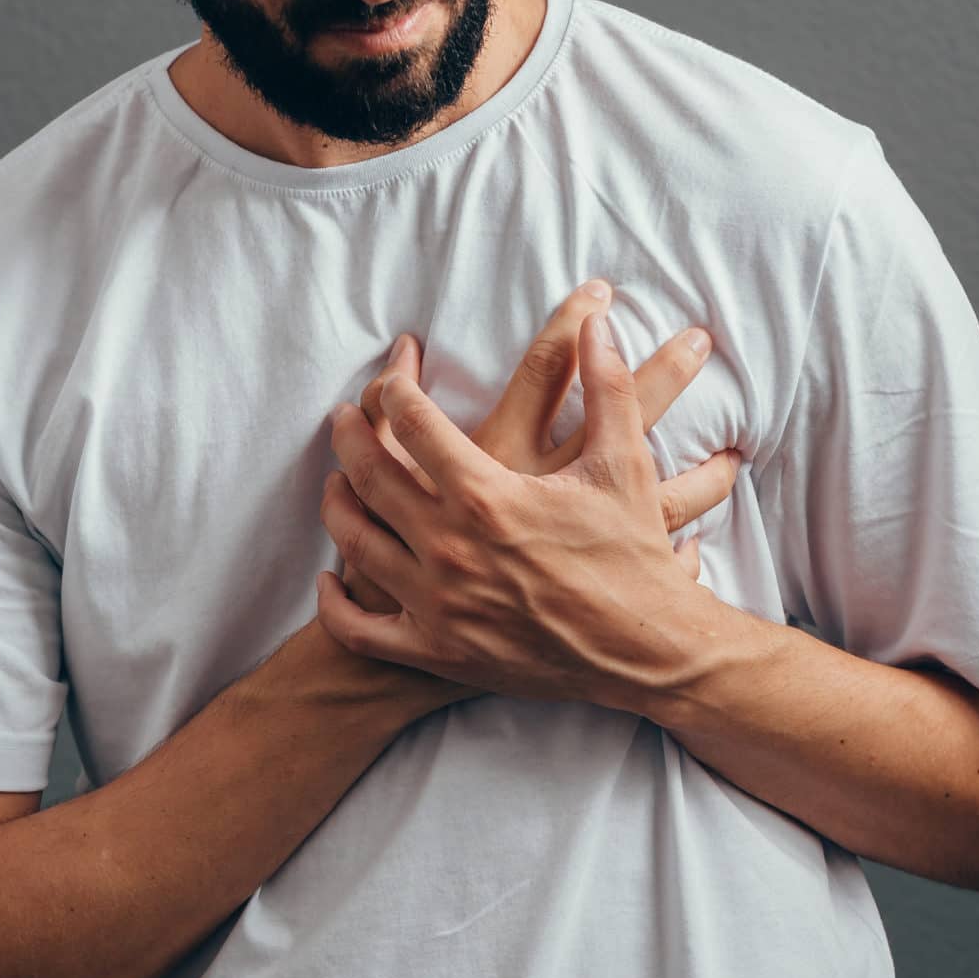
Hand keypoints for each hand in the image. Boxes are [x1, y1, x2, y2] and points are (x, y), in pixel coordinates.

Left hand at [319, 288, 739, 708]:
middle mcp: (449, 548)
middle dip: (350, 438)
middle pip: (371, 476)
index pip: (416, 426)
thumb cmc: (634, 556)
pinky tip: (331, 581)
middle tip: (340, 418)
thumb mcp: (623, 464)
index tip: (390, 382)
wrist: (646, 654)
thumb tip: (599, 323)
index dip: (396, 394)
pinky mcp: (437, 651)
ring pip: (357, 543)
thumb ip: (608, 386)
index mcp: (486, 496)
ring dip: (336, 505)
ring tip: (334, 481)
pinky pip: (362, 631)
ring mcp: (437, 604)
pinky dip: (337, 604)